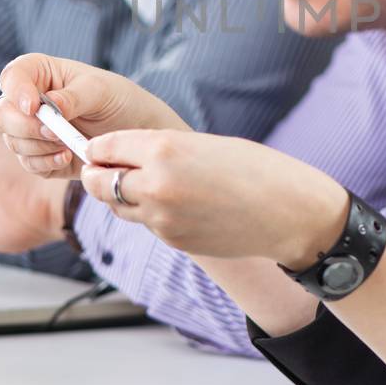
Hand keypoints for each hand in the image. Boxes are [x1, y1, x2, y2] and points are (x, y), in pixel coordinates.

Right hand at [0, 53, 189, 177]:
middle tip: (55, 132)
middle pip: (3, 114)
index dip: (16, 91)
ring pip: (13, 141)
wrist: (137, 134)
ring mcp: (32, 130)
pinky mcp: (40, 156)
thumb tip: (48, 105)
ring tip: (68, 144)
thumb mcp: (101, 91)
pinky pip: (28, 163)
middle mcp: (29, 101)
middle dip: (26, 126)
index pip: (12, 77)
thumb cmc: (119, 101)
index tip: (34, 106)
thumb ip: (73, 97)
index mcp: (40, 74)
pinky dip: (45, 162)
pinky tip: (68, 157)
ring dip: (38, 146)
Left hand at [81, 130, 348, 265]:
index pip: (104, 147)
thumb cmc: (255, 169)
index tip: (100, 148)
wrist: (288, 214)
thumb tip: (123, 157)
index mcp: (164, 149)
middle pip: (97, 182)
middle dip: (98, 174)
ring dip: (120, 195)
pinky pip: (146, 223)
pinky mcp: (171, 240)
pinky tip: (177, 204)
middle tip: (107, 169)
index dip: (99, 147)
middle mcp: (155, 184)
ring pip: (117, 206)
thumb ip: (160, 149)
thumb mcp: (203, 144)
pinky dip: (149, 213)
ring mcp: (161, 217)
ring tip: (145, 184)